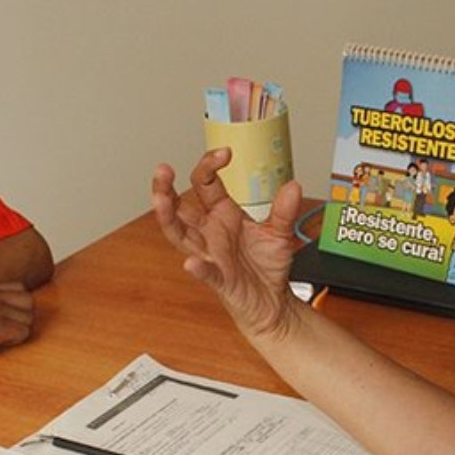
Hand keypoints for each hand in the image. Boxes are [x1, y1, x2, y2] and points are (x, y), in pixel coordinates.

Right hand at [0, 282, 35, 370]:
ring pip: (28, 319)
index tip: (9, 318)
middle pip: (29, 302)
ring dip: (19, 331)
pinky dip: (15, 341)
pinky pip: (23, 332)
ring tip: (0, 338)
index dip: (18, 306)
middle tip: (9, 330)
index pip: (20, 288)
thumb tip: (4, 311)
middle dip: (24, 318)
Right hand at [151, 150, 304, 340]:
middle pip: (178, 208)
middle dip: (165, 188)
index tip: (224, 153)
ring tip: (160, 199)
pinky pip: (206, 273)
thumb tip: (293, 186)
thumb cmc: (266, 266)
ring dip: (167, 218)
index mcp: (222, 214)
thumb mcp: (279, 233)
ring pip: (179, 236)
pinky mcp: (219, 279)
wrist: (272, 301)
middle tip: (163, 169)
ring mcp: (210, 255)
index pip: (204, 183)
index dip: (209, 165)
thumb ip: (284, 210)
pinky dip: (198, 269)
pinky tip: (191, 263)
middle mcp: (210, 233)